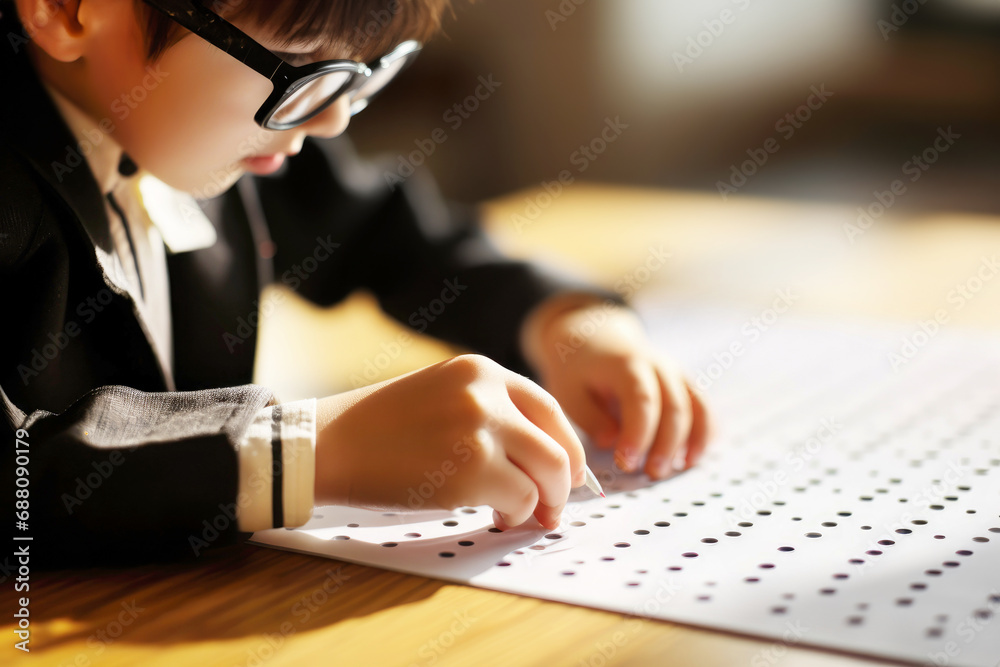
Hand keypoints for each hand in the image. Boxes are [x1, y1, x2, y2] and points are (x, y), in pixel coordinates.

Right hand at [314, 354, 587, 529]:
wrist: (329, 443)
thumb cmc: (379, 427)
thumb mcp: (441, 392)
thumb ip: (489, 409)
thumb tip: (540, 453)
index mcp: (481, 369)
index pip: (549, 408)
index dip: (567, 444)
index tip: (568, 471)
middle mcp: (487, 393)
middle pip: (558, 445)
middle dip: (564, 483)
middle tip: (553, 505)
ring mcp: (481, 430)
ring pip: (547, 475)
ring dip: (542, 503)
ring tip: (521, 514)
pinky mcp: (470, 470)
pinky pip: (520, 500)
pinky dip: (516, 515)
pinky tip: (496, 516)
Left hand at [521, 295, 713, 478]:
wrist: (595, 334)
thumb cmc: (579, 368)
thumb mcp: (570, 390)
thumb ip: (590, 417)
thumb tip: (611, 442)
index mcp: (627, 364)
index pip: (641, 400)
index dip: (638, 434)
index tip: (626, 463)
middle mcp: (658, 365)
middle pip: (674, 407)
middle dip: (665, 445)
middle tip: (651, 474)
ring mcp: (675, 372)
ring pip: (695, 407)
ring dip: (690, 441)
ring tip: (675, 470)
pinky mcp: (683, 382)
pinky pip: (702, 407)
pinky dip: (704, 432)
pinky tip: (693, 457)